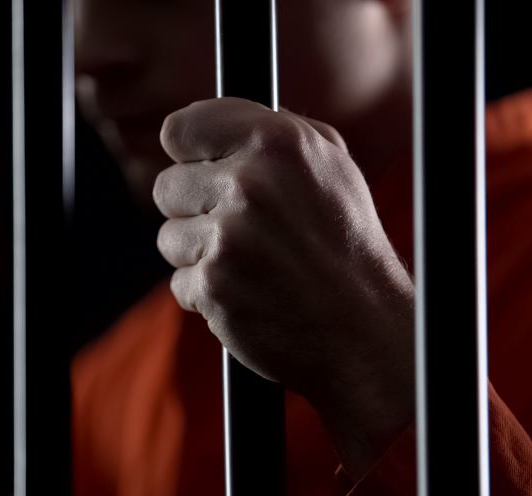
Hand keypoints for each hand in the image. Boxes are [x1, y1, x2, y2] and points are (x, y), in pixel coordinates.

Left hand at [154, 98, 413, 477]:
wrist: (365, 331)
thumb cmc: (345, 244)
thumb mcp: (328, 166)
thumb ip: (266, 134)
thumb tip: (197, 127)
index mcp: (278, 141)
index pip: (179, 129)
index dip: (189, 155)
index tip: (202, 170)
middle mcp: (250, 183)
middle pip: (166, 186)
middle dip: (194, 210)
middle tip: (240, 230)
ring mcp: (229, 236)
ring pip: (169, 236)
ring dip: (199, 255)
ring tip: (251, 265)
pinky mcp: (214, 285)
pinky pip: (180, 282)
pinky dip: (207, 293)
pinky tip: (249, 294)